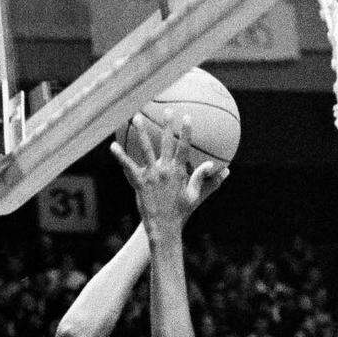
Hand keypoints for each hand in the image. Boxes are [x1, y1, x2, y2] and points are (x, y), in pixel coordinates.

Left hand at [111, 115, 227, 235]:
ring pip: (146, 149)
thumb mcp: (195, 196)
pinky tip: (113, 146)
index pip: (184, 148)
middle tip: (168, 109)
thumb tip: (224, 170)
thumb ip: (205, 180)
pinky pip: (129, 166)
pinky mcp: (140, 182)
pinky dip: (121, 156)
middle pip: (166, 143)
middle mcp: (165, 171)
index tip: (187, 117)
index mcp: (179, 172)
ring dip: (141, 132)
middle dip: (168, 125)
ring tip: (137, 117)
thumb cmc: (180, 212)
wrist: (164, 227)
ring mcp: (152, 175)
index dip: (186, 132)